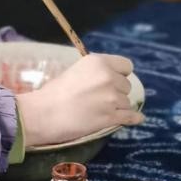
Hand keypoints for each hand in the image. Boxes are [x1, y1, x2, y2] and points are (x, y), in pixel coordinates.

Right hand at [15, 53, 142, 146]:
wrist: (43, 114)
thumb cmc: (52, 93)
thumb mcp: (74, 71)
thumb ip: (93, 73)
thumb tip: (105, 79)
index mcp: (98, 62)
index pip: (126, 65)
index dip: (120, 74)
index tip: (114, 80)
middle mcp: (109, 77)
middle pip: (126, 86)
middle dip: (116, 92)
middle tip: (99, 99)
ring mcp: (112, 98)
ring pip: (126, 102)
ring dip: (117, 107)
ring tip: (100, 111)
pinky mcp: (111, 117)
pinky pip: (130, 117)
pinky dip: (133, 118)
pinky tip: (137, 118)